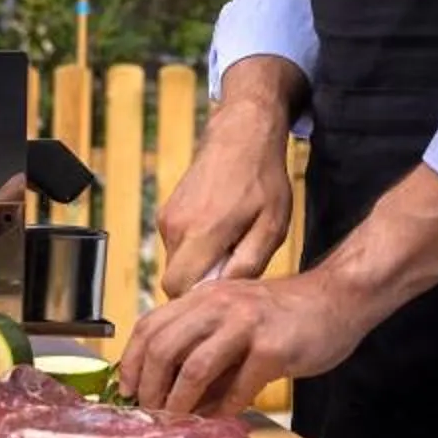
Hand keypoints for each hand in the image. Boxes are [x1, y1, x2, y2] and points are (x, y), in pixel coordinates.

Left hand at [120, 270, 370, 418]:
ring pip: (194, 366)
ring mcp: (246, 324)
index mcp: (205, 297)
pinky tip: (221, 418)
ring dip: (180, 402)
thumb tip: (175, 394)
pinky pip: (239, 385)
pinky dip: (224, 408)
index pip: (150, 325)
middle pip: (164, 346)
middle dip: (151, 387)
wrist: (339, 298)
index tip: (128, 390)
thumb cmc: (287, 314)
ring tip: (178, 420)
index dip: (132, 362)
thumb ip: (205, 350)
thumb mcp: (236, 319)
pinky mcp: (273, 347)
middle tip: (150, 412)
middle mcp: (220, 305)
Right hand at [157, 93, 294, 296]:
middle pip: (174, 280)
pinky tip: (222, 231)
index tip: (224, 296)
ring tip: (233, 244)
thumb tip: (223, 293)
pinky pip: (177, 246)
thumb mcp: (271, 226)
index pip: (178, 290)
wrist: (242, 135)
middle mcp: (175, 226)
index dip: (198, 301)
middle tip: (233, 270)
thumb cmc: (262, 180)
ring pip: (176, 263)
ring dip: (200, 264)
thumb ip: (248, 264)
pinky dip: (196, 248)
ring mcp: (167, 218)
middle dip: (200, 285)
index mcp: (201, 232)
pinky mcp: (166, 212)